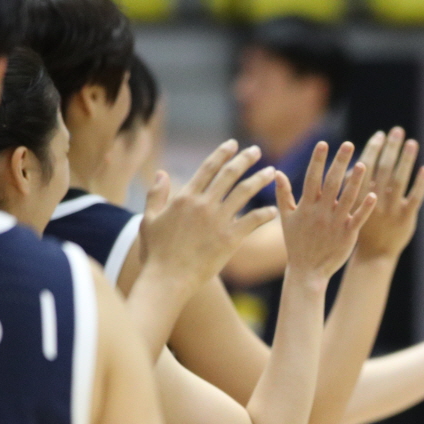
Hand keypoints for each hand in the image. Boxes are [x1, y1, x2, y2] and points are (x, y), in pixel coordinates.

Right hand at [139, 140, 277, 290]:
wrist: (167, 278)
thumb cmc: (156, 252)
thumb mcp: (149, 219)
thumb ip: (156, 194)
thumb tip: (162, 173)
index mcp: (185, 197)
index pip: (208, 168)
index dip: (222, 153)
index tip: (233, 144)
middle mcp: (203, 204)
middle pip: (229, 174)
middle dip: (245, 160)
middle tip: (257, 151)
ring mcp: (217, 220)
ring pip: (244, 192)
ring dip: (260, 180)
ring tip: (272, 172)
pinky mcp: (230, 239)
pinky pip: (252, 221)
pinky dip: (265, 214)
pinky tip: (274, 210)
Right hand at [277, 140, 376, 286]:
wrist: (307, 272)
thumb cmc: (297, 243)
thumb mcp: (286, 218)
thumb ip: (283, 194)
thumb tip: (276, 172)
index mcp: (307, 206)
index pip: (312, 178)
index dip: (317, 160)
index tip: (323, 143)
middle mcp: (321, 212)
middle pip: (332, 183)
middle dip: (339, 163)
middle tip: (348, 144)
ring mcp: (336, 223)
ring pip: (348, 198)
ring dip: (355, 181)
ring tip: (364, 163)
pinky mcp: (348, 235)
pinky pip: (358, 218)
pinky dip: (365, 207)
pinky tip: (373, 194)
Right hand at [353, 128, 423, 263]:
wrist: (372, 256)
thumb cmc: (360, 228)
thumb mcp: (346, 207)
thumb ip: (349, 186)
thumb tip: (350, 160)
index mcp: (358, 196)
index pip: (365, 166)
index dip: (372, 149)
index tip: (378, 135)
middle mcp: (375, 201)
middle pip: (384, 169)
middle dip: (390, 148)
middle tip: (396, 130)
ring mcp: (391, 210)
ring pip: (399, 180)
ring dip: (406, 160)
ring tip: (411, 142)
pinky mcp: (405, 219)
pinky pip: (414, 198)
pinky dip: (420, 183)